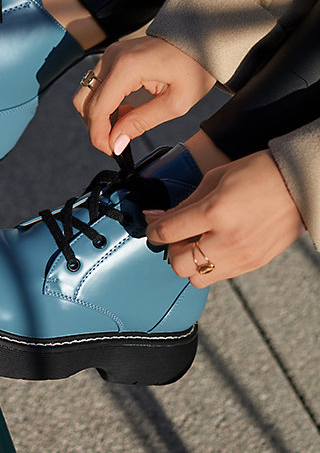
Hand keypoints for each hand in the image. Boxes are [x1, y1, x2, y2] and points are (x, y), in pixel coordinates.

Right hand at [73, 36, 215, 154]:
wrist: (201, 38)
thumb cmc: (194, 67)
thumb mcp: (175, 103)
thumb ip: (141, 122)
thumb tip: (116, 143)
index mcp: (127, 67)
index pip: (98, 109)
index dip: (99, 135)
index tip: (112, 151)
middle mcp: (112, 58)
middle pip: (83, 102)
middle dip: (95, 127)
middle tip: (116, 142)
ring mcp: (110, 55)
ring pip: (86, 94)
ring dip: (98, 116)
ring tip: (123, 126)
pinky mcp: (112, 57)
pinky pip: (95, 85)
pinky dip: (103, 104)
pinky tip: (124, 112)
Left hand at [145, 150, 306, 286]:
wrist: (299, 184)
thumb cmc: (258, 174)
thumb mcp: (214, 179)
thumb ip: (185, 203)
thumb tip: (159, 217)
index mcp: (214, 211)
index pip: (167, 232)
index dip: (152, 230)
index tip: (152, 227)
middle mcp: (227, 239)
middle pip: (178, 265)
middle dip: (171, 250)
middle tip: (177, 236)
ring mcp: (242, 256)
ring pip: (197, 279)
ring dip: (190, 263)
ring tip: (198, 243)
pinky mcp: (254, 264)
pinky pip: (220, 277)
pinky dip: (210, 266)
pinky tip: (215, 246)